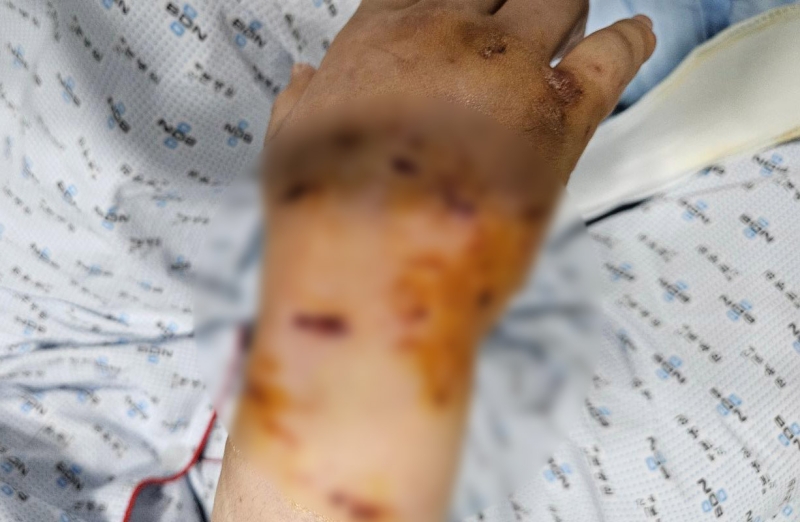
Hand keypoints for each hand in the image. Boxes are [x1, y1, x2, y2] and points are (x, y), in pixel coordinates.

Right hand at [269, 0, 654, 181]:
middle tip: (521, 24)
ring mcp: (507, 67)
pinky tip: (636, 34)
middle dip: (518, 0)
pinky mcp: (559, 118)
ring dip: (566, 14)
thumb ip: (304, 99)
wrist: (367, 270)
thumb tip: (309, 77)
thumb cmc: (323, 216)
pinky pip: (615, 53)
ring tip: (568, 30)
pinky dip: (631, 39)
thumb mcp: (292, 143)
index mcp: (382, 31)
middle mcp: (448, 30)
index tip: (469, 10)